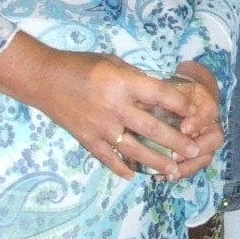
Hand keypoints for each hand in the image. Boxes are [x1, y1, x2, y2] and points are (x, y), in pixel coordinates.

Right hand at [0, 37, 222, 182]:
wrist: (43, 79)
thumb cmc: (81, 66)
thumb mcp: (114, 63)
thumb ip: (136, 81)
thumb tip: (161, 97)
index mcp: (123, 83)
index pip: (161, 96)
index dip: (181, 106)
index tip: (195, 115)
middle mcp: (115, 106)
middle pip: (153, 128)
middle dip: (176, 142)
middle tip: (193, 151)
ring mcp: (100, 126)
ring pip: (135, 149)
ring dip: (156, 161)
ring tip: (173, 170)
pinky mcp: (87, 140)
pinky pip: (109, 158)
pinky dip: (122, 168)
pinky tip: (134, 175)